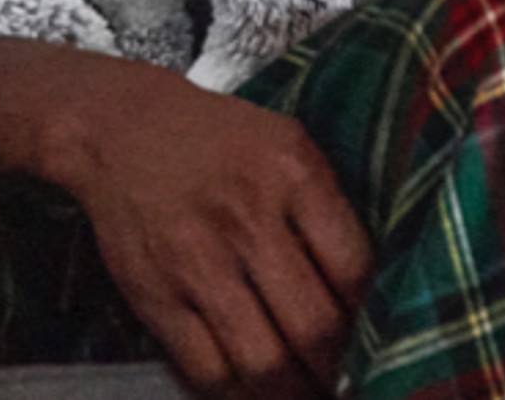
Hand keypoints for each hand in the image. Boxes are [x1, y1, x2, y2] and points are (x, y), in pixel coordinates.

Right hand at [0, 41, 371, 397]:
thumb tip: (369, 282)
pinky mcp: (157, 300)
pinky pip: (206, 372)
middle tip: (349, 380)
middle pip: (312, 325)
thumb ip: (327, 205)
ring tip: (308, 392)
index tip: (380, 336)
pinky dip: (238, 395)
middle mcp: (249, 219)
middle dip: (338, 368)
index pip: (354, 266)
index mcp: (294, 173)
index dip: (373, 316)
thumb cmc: (221, 138)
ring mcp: (199, 264)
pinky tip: (256, 391)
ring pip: (261, 363)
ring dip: (293, 392)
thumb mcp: (289, 143)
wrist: (124, 130)